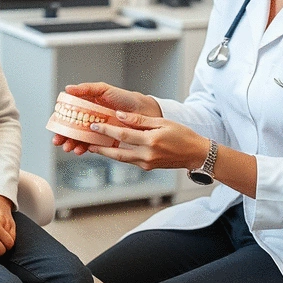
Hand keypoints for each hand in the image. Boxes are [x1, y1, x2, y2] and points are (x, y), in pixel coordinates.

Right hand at [52, 83, 161, 154]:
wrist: (145, 111)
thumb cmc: (126, 98)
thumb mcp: (104, 90)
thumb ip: (87, 89)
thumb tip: (68, 88)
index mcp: (89, 107)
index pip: (70, 115)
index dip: (61, 121)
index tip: (55, 127)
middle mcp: (92, 119)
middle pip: (73, 129)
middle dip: (64, 137)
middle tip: (59, 142)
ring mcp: (99, 131)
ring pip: (81, 139)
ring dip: (73, 144)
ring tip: (69, 148)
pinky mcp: (107, 141)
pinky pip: (93, 146)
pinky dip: (85, 149)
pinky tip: (81, 150)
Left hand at [87, 109, 207, 170]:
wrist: (196, 154)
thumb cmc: (182, 135)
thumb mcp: (162, 122)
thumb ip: (139, 120)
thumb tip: (120, 115)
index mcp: (150, 142)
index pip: (123, 135)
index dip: (107, 131)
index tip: (94, 126)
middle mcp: (147, 155)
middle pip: (117, 152)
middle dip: (101, 147)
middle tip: (87, 141)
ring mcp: (147, 163)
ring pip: (121, 159)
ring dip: (106, 154)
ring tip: (93, 147)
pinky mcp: (148, 167)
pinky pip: (129, 160)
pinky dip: (118, 155)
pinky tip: (111, 150)